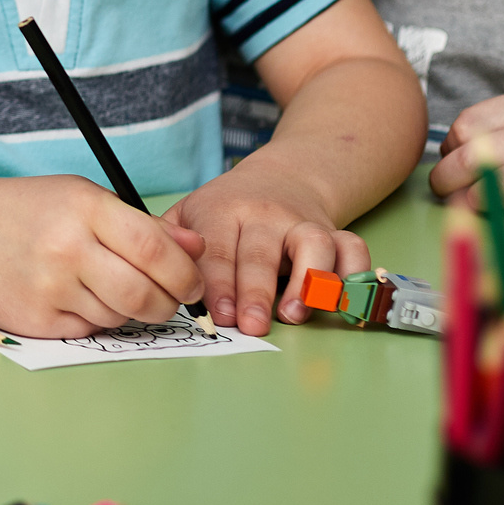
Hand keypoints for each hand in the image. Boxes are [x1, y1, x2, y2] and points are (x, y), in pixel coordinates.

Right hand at [0, 174, 205, 337]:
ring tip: (107, 287)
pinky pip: (89, 329)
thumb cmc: (34, 211)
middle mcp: (66, 247)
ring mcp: (48, 286)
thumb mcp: (87, 199)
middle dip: (166, 304)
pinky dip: (94, 318)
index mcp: (85, 208)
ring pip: (118, 316)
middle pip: (142, 294)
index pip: (153, 248)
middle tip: (166, 300)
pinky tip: (75, 296)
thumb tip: (197, 250)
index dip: (184, 273)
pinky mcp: (35, 320)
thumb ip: (144, 225)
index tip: (192, 284)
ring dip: (127, 310)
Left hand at [168, 157, 366, 334]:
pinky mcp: (333, 232)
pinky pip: (352, 248)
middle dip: (255, 292)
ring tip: (295, 314)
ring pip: (312, 244)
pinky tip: (339, 301)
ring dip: (307, 281)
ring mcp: (302, 222)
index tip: (219, 314)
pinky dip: (353, 273)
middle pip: (260, 252)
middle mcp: (264, 215)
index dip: (218, 282)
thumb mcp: (187, 214)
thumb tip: (150, 276)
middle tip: (252, 326)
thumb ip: (168, 243)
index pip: (216, 248)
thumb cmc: (224, 211)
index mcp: (221, 210)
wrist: (279, 178)